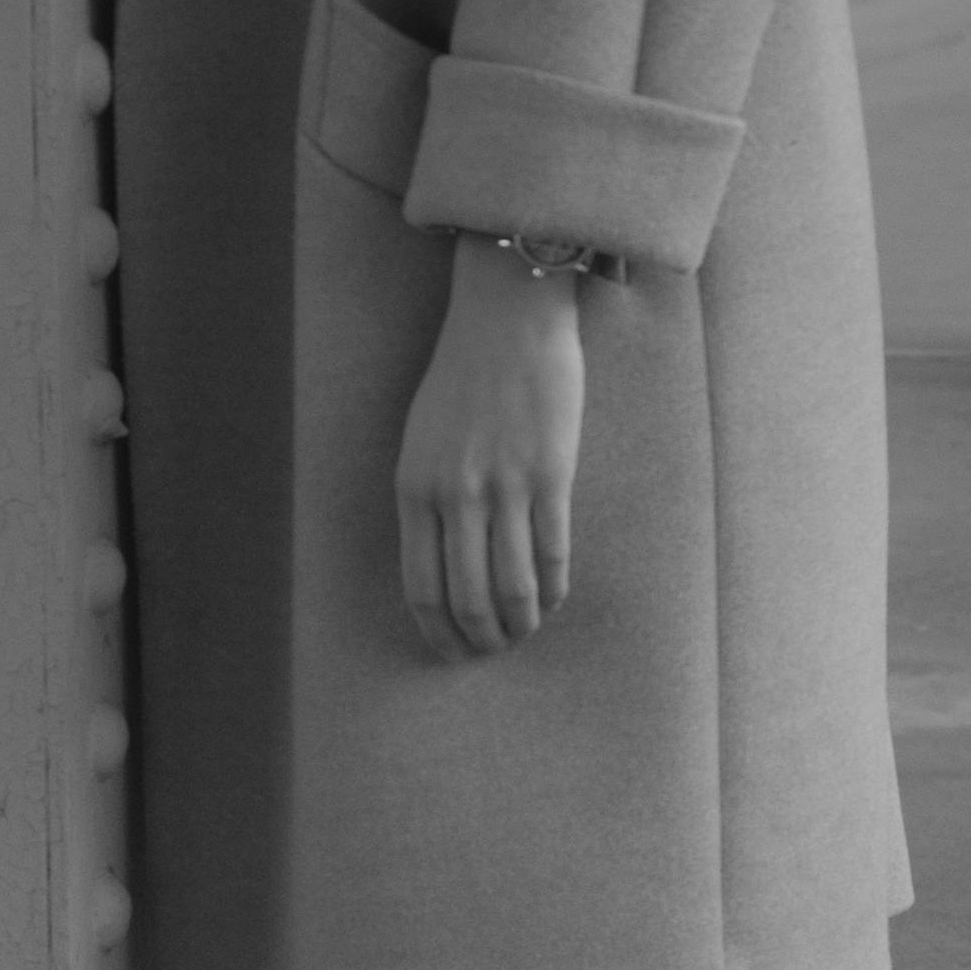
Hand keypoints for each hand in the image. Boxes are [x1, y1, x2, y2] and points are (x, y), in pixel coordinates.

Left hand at [398, 240, 583, 658]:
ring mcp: (504, 486)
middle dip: (481, 638)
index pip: (422, 586)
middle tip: (495, 651)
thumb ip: (427, 498)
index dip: (439, 630)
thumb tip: (443, 560)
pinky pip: (552, 552)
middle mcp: (455, 496)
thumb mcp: (421, 439)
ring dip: (521, 621)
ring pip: (511, 584)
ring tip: (526, 633)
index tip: (453, 651)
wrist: (508, 319)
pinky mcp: (550, 474)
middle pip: (467, 596)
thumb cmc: (463, 376)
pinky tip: (556, 599)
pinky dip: (554, 588)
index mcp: (414, 489)